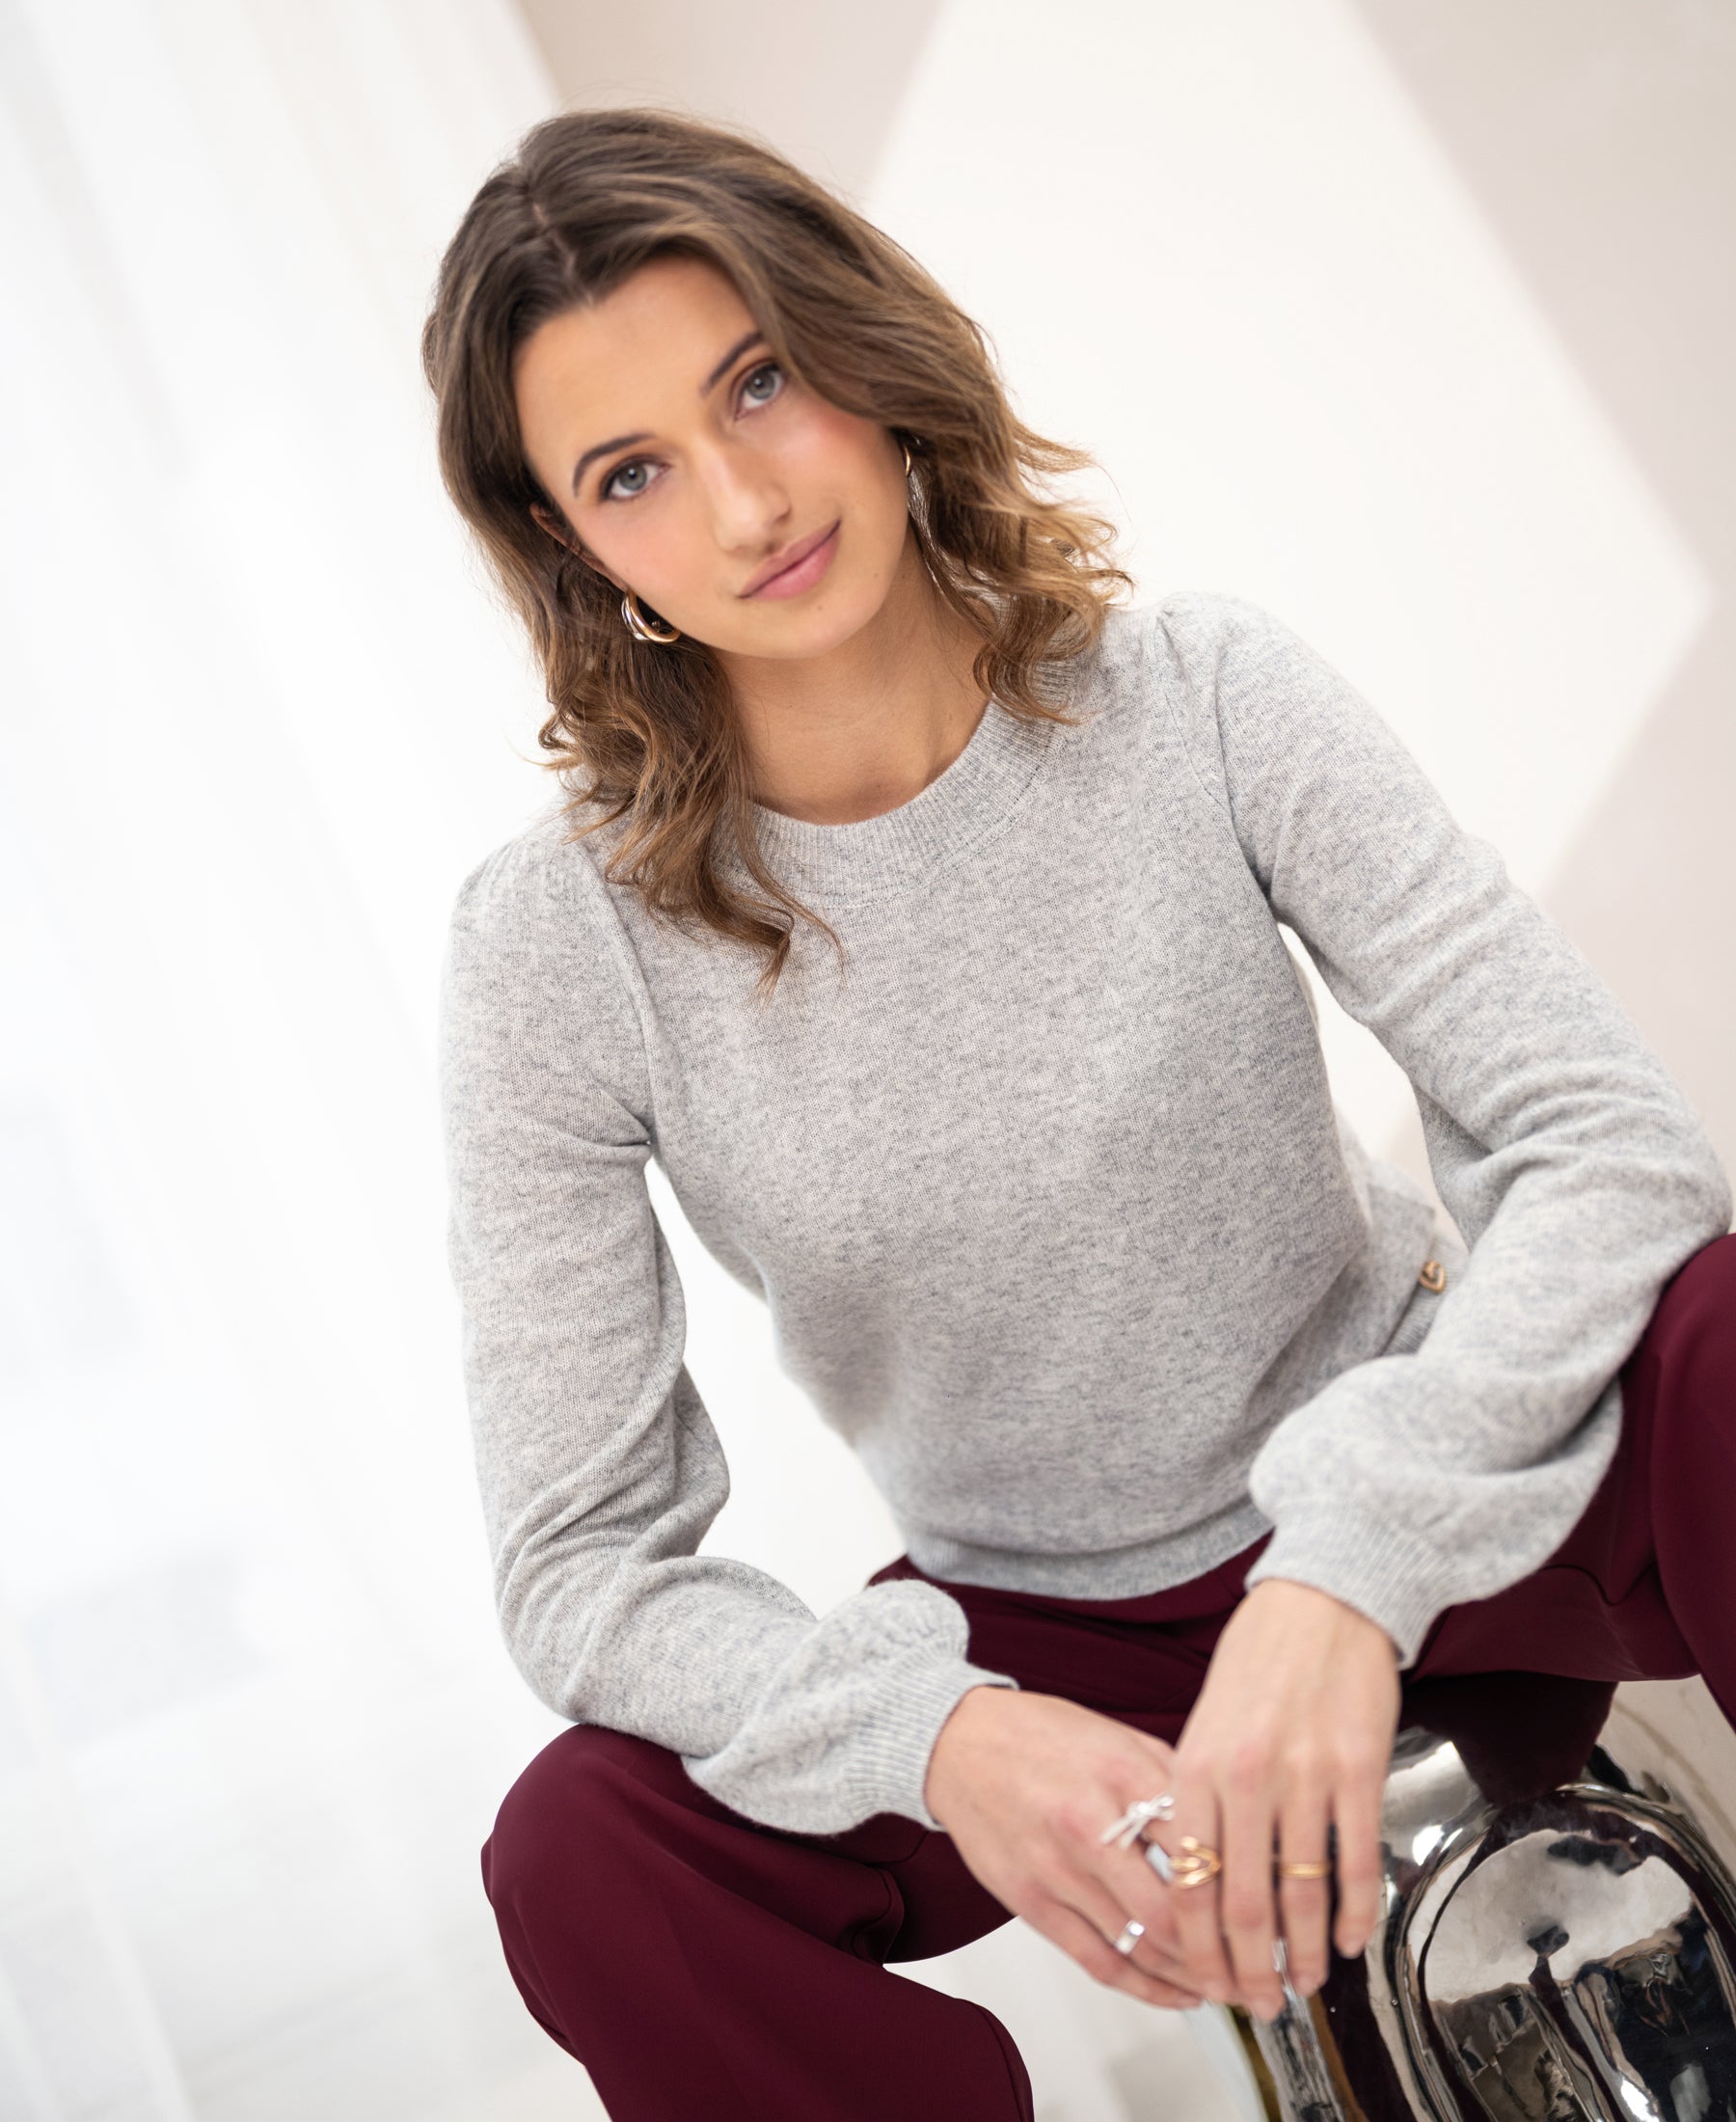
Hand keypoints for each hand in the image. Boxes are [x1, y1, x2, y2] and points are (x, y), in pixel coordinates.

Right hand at [924, 1686, 1242, 2010]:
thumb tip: (1230, 1823)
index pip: (1201, 1841)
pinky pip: (1098, 1959)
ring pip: (1142, 1943)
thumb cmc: (1038, 1735)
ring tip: (1228, 1983)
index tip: (1274, 1905)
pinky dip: (1144, 1987)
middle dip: (1226, 1947)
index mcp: (1122, 1773)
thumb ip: (1171, 1779)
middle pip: (1177, 1908)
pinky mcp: (1030, 1900)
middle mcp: (1091, 1823)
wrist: (956, 1743)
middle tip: (1258, 1962)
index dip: (1246, 1883)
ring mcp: (1058, 1867)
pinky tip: (1174, 1993)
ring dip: (1192, 1974)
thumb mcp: (1116, 1736)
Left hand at [1156, 1579, 1400, 2018]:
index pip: (1188, 1882)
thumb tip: (1201, 1873)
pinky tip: (1347, 1939)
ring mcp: (1303, 1778)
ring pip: (1300, 1894)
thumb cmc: (1260, 1658)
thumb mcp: (1205, 1722)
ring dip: (1301, 1954)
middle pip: (1243, 1903)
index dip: (1199, 1946)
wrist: (1323, 1599)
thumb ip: (1199, 1794)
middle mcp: (1244, 1778)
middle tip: (1259, 2004)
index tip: (1207, 1981)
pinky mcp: (1358, 1773)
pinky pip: (1355, 1863)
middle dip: (1249, 1969)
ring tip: (1303, 1985)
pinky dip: (1353, 1913)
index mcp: (1195, 1767)